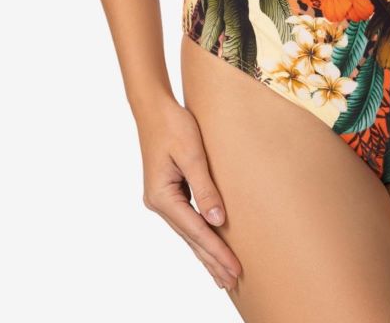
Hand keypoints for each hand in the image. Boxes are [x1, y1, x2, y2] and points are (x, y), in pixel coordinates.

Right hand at [135, 95, 242, 291]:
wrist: (153, 108)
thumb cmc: (174, 125)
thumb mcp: (192, 154)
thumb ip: (205, 188)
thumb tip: (217, 222)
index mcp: (162, 196)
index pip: (196, 231)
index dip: (217, 252)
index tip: (235, 269)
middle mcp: (159, 203)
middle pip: (190, 239)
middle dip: (212, 261)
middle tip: (233, 282)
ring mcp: (161, 199)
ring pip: (188, 233)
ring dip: (206, 253)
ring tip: (223, 276)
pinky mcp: (167, 192)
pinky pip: (186, 221)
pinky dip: (199, 236)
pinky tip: (209, 246)